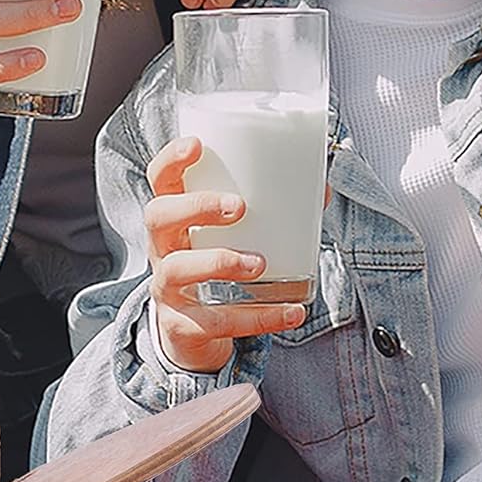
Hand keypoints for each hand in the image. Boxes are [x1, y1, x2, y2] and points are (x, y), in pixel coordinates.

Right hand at [145, 137, 304, 372]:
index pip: (160, 181)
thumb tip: (323, 189)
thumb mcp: (230, 239)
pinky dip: (258, 318)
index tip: (197, 146)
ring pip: (177, 269)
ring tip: (259, 264)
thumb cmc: (214, 270)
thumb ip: (270, 212)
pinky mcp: (182, 326)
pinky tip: (291, 312)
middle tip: (239, 207)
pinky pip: (214, 322)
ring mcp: (167, 289)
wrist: (192, 335)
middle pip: (158, 217)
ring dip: (220, 261)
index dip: (172, 161)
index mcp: (174, 221)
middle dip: (196, 207)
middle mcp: (162, 251)